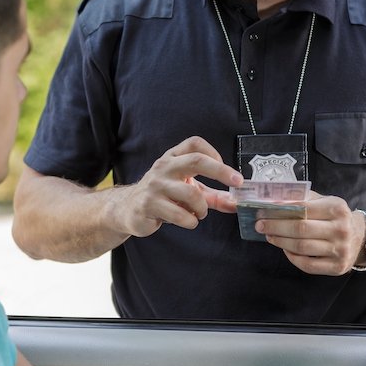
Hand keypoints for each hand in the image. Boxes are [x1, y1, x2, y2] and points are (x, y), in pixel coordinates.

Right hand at [114, 136, 242, 237]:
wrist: (128, 209)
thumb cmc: (162, 197)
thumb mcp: (187, 191)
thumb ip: (212, 196)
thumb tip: (236, 203)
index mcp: (172, 158)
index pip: (194, 144)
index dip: (214, 153)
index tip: (227, 171)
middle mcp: (163, 167)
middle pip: (196, 161)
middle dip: (220, 171)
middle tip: (236, 183)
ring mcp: (155, 185)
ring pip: (191, 194)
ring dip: (203, 208)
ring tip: (200, 213)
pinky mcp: (148, 204)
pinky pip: (179, 214)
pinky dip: (191, 221)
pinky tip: (188, 221)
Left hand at [255, 191, 365, 275]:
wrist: (360, 237)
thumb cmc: (335, 217)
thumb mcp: (325, 202)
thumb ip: (303, 199)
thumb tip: (274, 201)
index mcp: (337, 208)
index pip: (302, 208)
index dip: (280, 210)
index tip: (263, 211)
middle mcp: (341, 229)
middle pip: (300, 229)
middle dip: (276, 226)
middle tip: (260, 225)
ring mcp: (340, 249)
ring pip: (302, 247)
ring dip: (281, 241)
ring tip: (269, 236)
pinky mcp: (337, 266)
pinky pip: (308, 264)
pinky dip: (293, 257)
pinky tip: (285, 249)